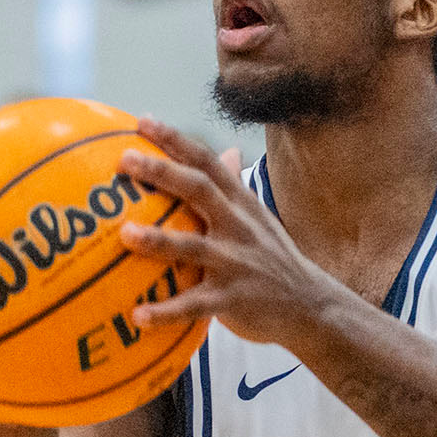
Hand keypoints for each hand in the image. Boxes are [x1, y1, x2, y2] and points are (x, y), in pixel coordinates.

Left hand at [116, 120, 339, 344]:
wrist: (311, 304)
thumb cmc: (273, 257)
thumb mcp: (259, 217)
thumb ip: (235, 187)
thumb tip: (227, 151)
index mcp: (240, 203)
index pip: (207, 162)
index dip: (176, 139)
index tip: (143, 120)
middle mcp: (238, 226)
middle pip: (199, 190)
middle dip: (163, 172)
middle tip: (125, 159)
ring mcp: (236, 262)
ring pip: (193, 247)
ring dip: (158, 240)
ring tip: (125, 234)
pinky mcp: (233, 299)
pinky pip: (195, 305)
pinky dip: (167, 311)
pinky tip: (137, 317)